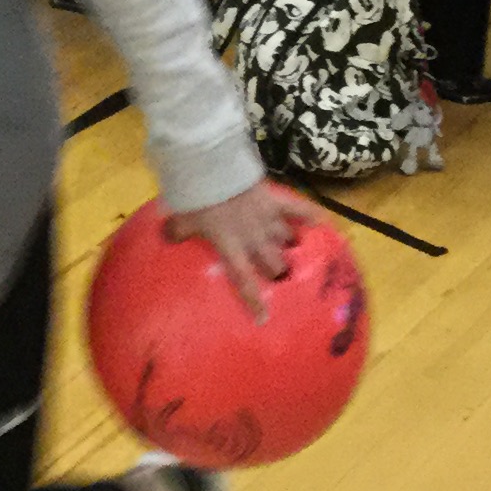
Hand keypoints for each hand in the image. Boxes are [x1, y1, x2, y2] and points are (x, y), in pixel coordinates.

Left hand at [166, 183, 313, 319]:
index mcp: (232, 248)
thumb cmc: (198, 200)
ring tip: (299, 252)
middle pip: (275, 264)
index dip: (254, 301)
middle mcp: (254, 239)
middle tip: (280, 275)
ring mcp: (268, 220)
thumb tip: (166, 237)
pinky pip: (299, 209)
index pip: (245, 280)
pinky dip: (312, 215)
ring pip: (286, 241)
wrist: (213, 170)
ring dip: (291, 247)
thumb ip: (178, 231)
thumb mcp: (183, 219)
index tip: (265, 319)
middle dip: (278, 272)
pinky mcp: (276, 201)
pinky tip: (324, 223)